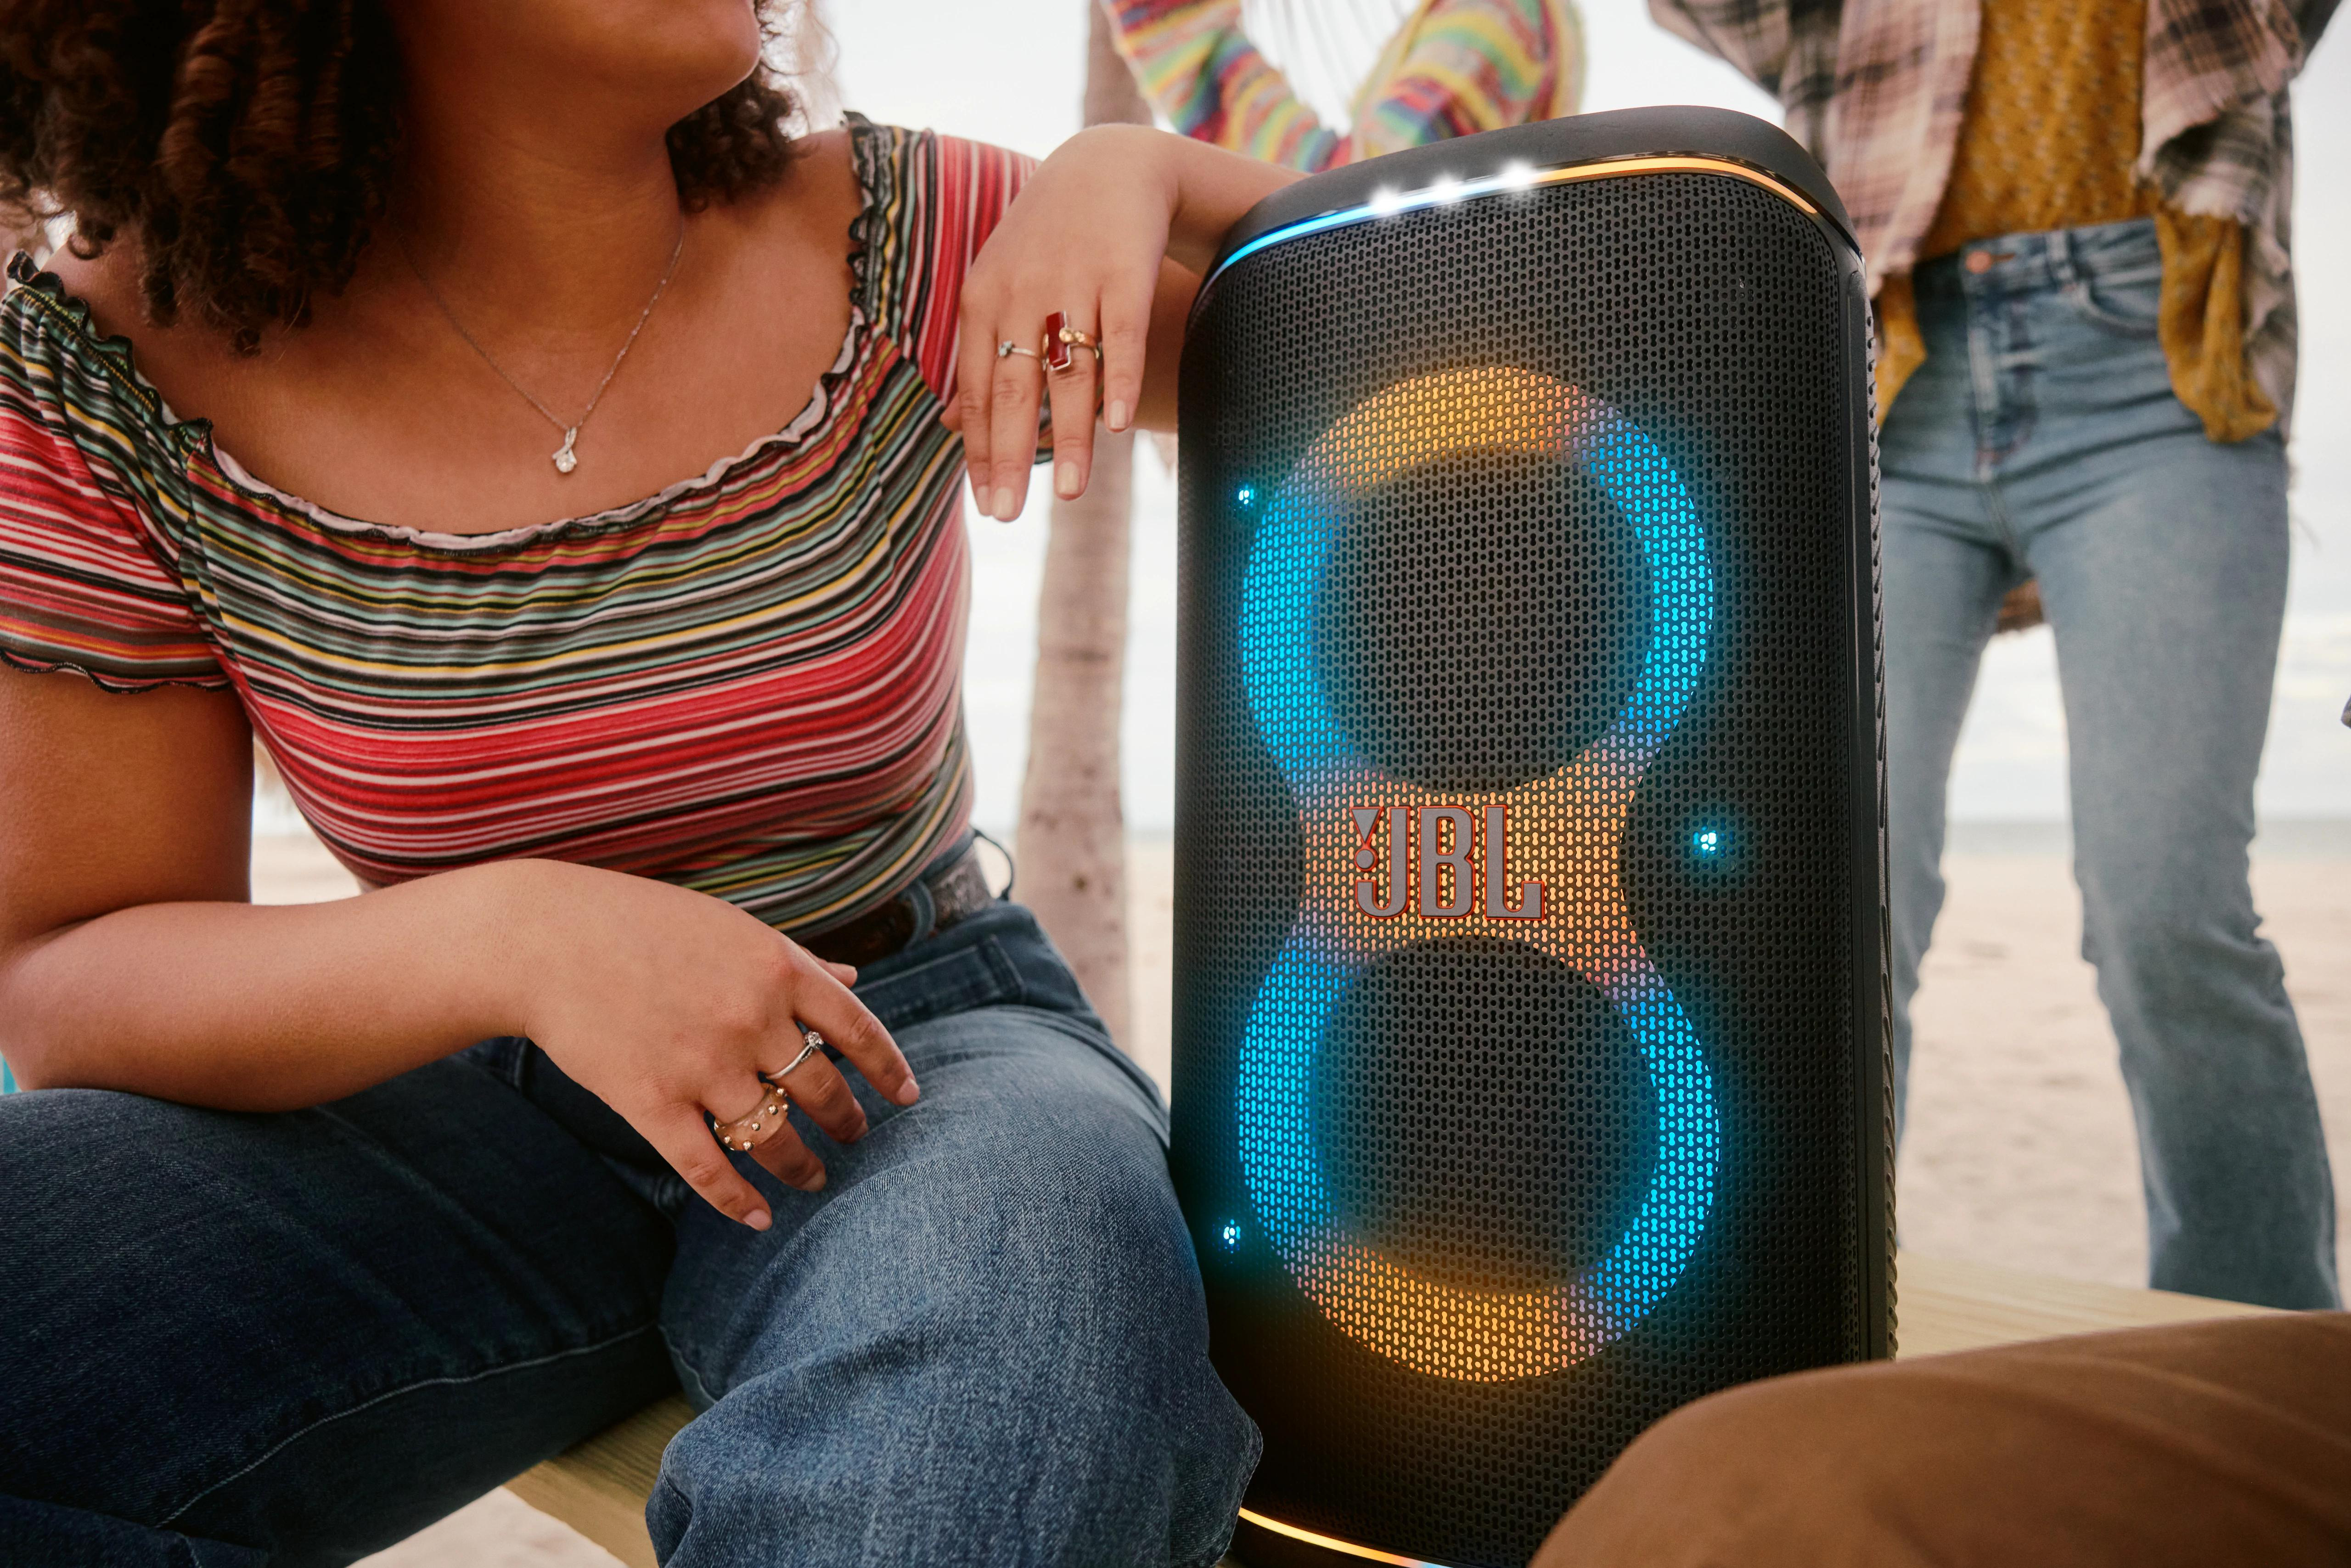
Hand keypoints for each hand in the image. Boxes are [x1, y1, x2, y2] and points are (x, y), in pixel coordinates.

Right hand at [496, 859, 918, 1228]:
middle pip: (822, 1089)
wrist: (544, 939)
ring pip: (774, 1136)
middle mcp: (751, 1019)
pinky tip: (759, 1218)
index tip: (909, 1096)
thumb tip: (855, 982)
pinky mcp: (652, 1103)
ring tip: (815, 1177)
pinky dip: (739, 1201)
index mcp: (776, 968)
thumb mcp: (731, 928)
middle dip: (847, 1121)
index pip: (859, 1029)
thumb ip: (796, 960)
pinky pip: (710, 1168)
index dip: (890, 1069)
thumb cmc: (641, 924)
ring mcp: (703, 1065)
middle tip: (855, 1137)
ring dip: (802, 1165)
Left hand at [946, 123, 1175, 521]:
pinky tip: (1118, 426)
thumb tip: (953, 424)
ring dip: (1071, 435)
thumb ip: (981, 353)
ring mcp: (1073, 278)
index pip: (979, 386)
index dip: (982, 447)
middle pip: (1015, 385)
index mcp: (983, 298)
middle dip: (1011, 454)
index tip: (987, 503)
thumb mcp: (1000, 287)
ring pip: (1069, 370)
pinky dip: (1120, 380)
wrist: (1108, 164)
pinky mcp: (1123, 268)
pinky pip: (1121, 333)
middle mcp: (1022, 290)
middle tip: (1008, 514)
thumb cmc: (1049, 240)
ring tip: (1072, 492)